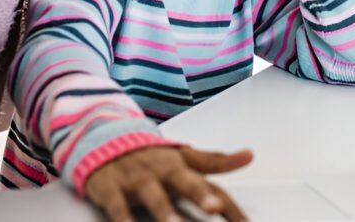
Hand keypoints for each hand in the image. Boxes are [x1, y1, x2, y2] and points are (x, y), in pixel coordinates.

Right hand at [84, 145, 252, 221]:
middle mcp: (162, 171)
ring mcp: (136, 179)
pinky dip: (122, 218)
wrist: (104, 140)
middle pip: (185, 182)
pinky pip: (116, 205)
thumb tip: (250, 154)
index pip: (212, 187)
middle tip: (213, 208)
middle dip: (200, 195)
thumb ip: (215, 160)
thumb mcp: (183, 157)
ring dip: (165, 213)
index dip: (230, 206)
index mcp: (182, 167)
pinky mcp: (110, 187)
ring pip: (153, 197)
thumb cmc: (152, 157)